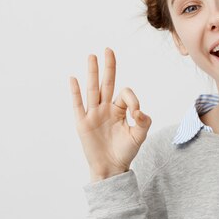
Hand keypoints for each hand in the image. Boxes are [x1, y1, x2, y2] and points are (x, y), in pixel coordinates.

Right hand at [69, 47, 151, 181]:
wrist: (111, 168)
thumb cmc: (125, 151)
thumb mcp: (139, 136)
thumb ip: (144, 121)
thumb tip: (138, 111)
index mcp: (119, 109)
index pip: (125, 94)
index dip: (133, 100)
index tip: (136, 114)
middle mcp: (105, 108)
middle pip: (107, 83)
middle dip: (108, 67)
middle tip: (109, 50)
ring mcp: (93, 114)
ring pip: (93, 89)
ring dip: (92, 73)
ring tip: (92, 56)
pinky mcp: (83, 123)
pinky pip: (78, 105)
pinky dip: (75, 92)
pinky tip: (73, 78)